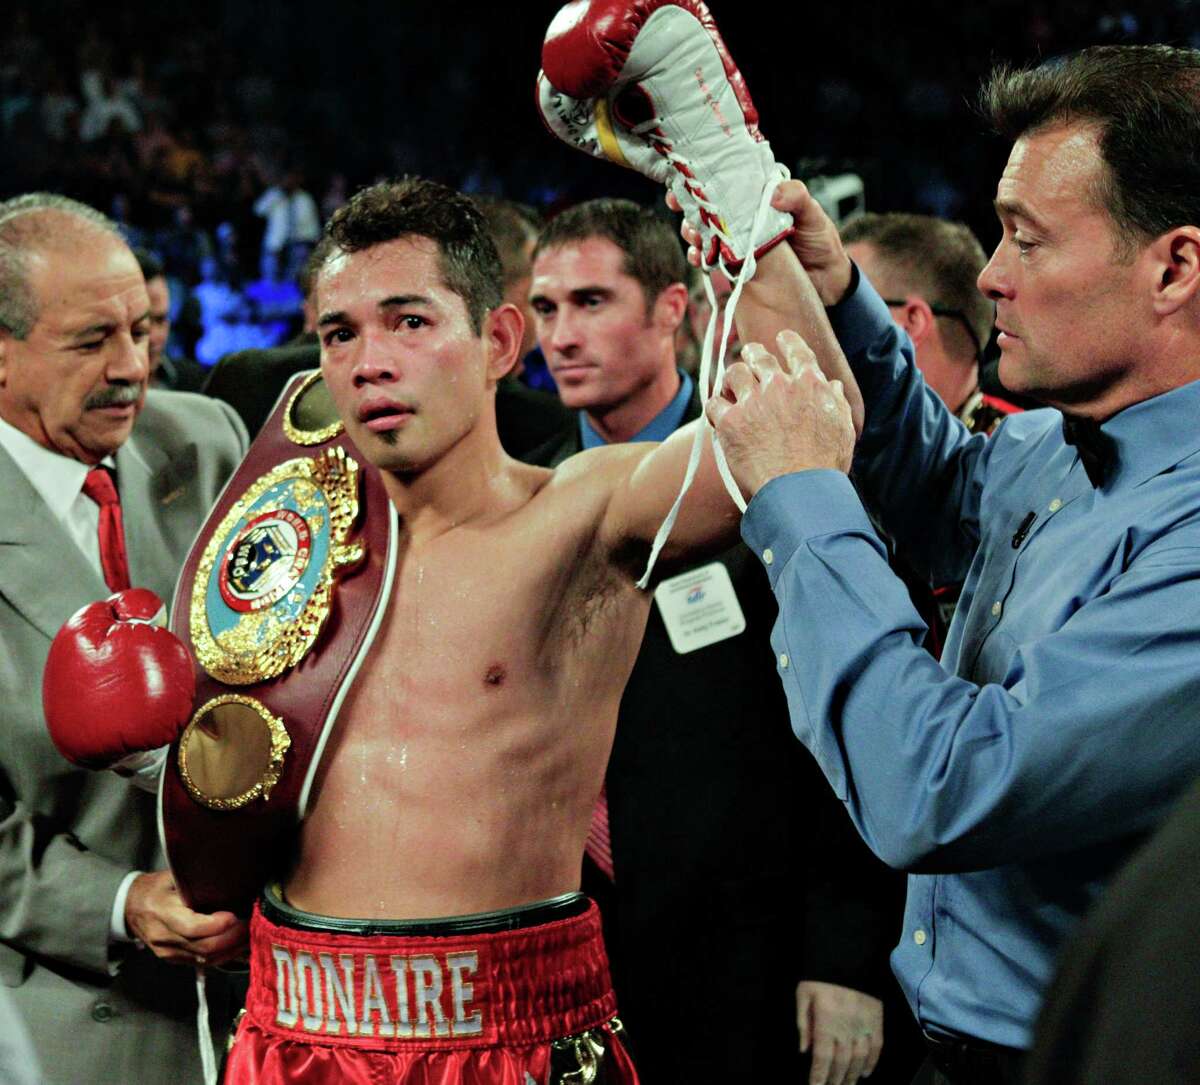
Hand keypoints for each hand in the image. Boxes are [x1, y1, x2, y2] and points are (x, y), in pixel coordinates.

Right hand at [125, 870, 246, 966]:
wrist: (131, 908)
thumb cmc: (156, 889)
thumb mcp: (172, 876)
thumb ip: (196, 879)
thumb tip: (227, 875)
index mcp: (162, 912)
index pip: (191, 927)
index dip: (217, 924)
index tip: (236, 914)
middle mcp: (164, 937)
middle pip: (203, 946)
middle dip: (232, 937)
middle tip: (251, 923)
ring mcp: (169, 952)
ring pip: (206, 958)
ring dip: (232, 949)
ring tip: (250, 934)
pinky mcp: (175, 959)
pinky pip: (203, 962)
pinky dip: (224, 956)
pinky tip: (239, 946)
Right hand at [669, 183, 852, 305]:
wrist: (826, 282)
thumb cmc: (820, 241)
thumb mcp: (813, 213)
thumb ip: (797, 197)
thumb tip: (772, 194)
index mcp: (760, 199)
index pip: (728, 183)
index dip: (705, 180)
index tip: (686, 180)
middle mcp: (745, 218)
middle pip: (709, 208)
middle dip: (690, 207)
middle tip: (679, 207)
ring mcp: (738, 242)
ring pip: (706, 232)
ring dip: (692, 232)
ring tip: (693, 234)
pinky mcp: (736, 266)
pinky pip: (711, 259)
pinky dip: (700, 258)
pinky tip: (698, 257)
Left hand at [705, 330, 854, 498]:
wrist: (800, 490)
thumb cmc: (825, 466)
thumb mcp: (842, 429)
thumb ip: (836, 403)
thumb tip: (832, 385)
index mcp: (810, 384)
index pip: (797, 351)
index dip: (787, 341)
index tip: (781, 338)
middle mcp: (780, 385)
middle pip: (759, 356)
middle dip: (753, 354)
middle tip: (750, 358)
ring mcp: (753, 401)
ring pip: (733, 373)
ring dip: (732, 379)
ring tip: (730, 388)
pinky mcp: (730, 422)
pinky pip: (713, 404)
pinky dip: (715, 408)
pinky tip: (718, 416)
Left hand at [797, 981, 883, 1084]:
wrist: (847, 956)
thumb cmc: (821, 977)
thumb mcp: (803, 995)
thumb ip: (803, 1024)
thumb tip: (804, 1050)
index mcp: (825, 1023)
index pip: (822, 1058)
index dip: (819, 1077)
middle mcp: (846, 1029)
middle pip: (841, 1063)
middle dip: (835, 1080)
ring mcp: (863, 1026)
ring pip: (859, 1059)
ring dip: (853, 1076)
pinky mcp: (876, 1021)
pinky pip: (876, 1048)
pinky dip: (872, 1063)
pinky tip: (866, 1073)